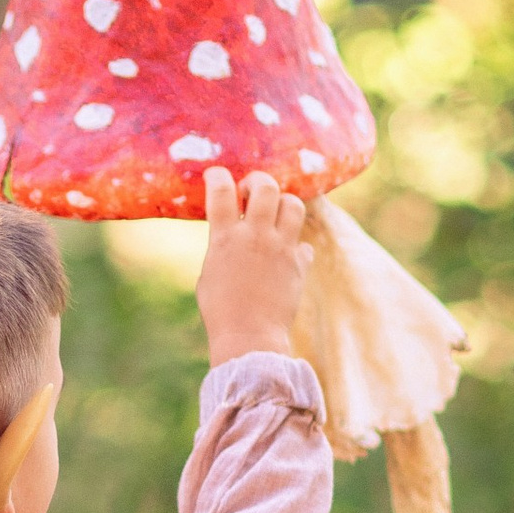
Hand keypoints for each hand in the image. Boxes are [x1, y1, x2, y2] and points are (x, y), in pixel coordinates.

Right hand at [196, 165, 307, 364]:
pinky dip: (295, 246)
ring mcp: (280, 248)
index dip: (218, 176)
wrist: (249, 337)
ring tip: (275, 216)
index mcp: (224, 238)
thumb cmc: (220, 310)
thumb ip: (222, 246)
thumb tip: (230, 231)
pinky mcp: (299, 264)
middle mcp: (255, 236)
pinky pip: (304, 243)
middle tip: (252, 192)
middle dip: (258, 182)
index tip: (217, 175)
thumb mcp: (209, 273)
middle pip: (266, 186)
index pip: (220, 190)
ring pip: (294, 204)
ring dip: (284, 204)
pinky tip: (285, 257)